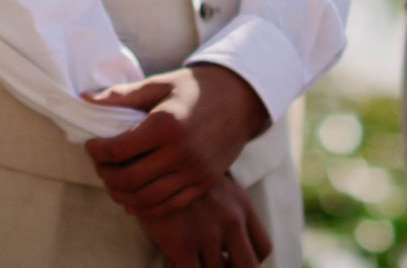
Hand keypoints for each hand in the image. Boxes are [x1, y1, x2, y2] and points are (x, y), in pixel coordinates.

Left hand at [84, 64, 270, 218]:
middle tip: (99, 164)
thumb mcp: (156, 84)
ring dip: (121, 194)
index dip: (96, 151)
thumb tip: (85, 99)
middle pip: (129, 179)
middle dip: (105, 174)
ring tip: (112, 182)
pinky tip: (132, 200)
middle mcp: (181, 153)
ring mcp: (195, 172)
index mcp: (165, 125)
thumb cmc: (193, 87)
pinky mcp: (205, 184)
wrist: (238, 98)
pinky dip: (147, 208)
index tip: (90, 146)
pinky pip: (171, 206)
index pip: (118, 150)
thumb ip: (120, 95)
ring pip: (147, 198)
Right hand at [131, 173, 271, 267]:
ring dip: (203, 266)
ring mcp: (208, 232)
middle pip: (248, 266)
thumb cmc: (173, 161)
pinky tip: (169, 257)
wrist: (144, 150)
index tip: (230, 258)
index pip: (263, 248)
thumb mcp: (208, 176)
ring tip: (184, 255)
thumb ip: (223, 203)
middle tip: (211, 262)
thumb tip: (224, 233)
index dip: (249, 259)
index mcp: (241, 204)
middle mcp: (231, 219)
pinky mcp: (180, 241)